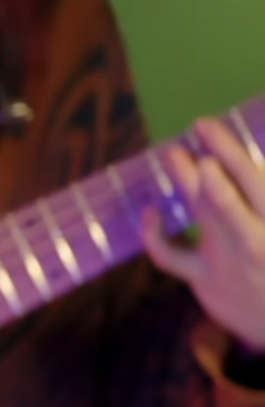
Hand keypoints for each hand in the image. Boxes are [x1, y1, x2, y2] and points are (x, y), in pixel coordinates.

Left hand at [143, 115, 264, 348]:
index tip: (210, 127)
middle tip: (199, 125)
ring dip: (184, 179)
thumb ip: (264, 200)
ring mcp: (226, 264)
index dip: (231, 154)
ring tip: (175, 153)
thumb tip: (254, 178)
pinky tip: (152, 209)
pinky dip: (154, 233)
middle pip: (224, 194)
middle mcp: (255, 244)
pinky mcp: (203, 281)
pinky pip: (168, 255)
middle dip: (210, 157)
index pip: (255, 184)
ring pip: (200, 214)